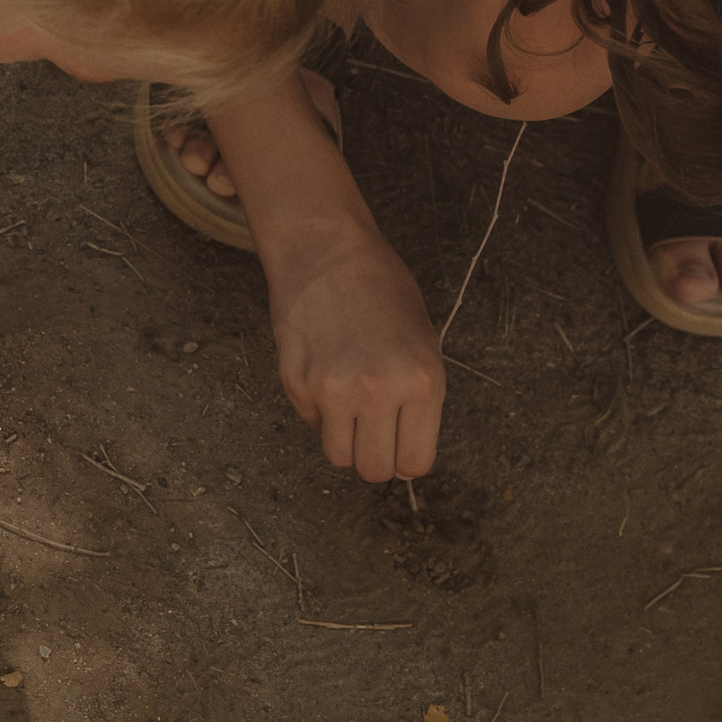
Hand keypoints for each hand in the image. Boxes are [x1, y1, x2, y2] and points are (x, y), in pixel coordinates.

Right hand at [266, 227, 444, 482]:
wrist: (327, 250)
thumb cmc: (381, 288)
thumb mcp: (422, 340)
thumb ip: (417, 397)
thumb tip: (403, 446)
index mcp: (423, 381)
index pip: (415, 462)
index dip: (405, 456)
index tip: (399, 443)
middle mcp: (379, 392)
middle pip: (374, 470)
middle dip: (374, 454)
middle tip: (372, 428)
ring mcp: (334, 391)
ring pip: (339, 456)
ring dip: (343, 437)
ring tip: (347, 401)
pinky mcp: (298, 385)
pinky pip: (310, 424)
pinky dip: (317, 409)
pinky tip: (324, 370)